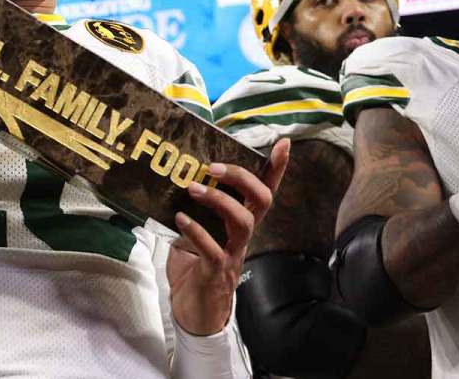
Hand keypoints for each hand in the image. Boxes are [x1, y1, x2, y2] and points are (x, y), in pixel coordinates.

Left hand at [167, 139, 289, 335]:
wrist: (193, 316)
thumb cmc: (194, 271)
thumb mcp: (193, 234)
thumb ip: (192, 212)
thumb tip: (175, 183)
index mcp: (238, 225)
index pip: (264, 193)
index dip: (276, 170)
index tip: (283, 144)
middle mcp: (242, 237)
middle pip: (261, 201)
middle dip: (242, 178)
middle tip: (213, 167)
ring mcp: (232, 255)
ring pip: (243, 222)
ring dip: (218, 200)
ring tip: (193, 188)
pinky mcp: (216, 272)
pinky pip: (212, 249)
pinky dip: (196, 231)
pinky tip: (181, 219)